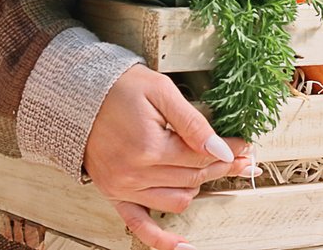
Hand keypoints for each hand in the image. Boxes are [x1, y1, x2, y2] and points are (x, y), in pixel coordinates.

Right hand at [83, 64, 254, 248]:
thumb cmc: (117, 89)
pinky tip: (182, 245)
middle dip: (221, 167)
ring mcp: (123, 188)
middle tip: (242, 160)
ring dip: (198, 188)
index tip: (244, 147)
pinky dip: (161, 239)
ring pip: (177, 201)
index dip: (229, 151)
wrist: (77, 96)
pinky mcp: (114, 194)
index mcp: (148, 148)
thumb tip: (219, 148)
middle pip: (194, 178)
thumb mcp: (161, 92)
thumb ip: (192, 123)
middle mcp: (134, 174)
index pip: (202, 157)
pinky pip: (140, 224)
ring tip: (211, 172)